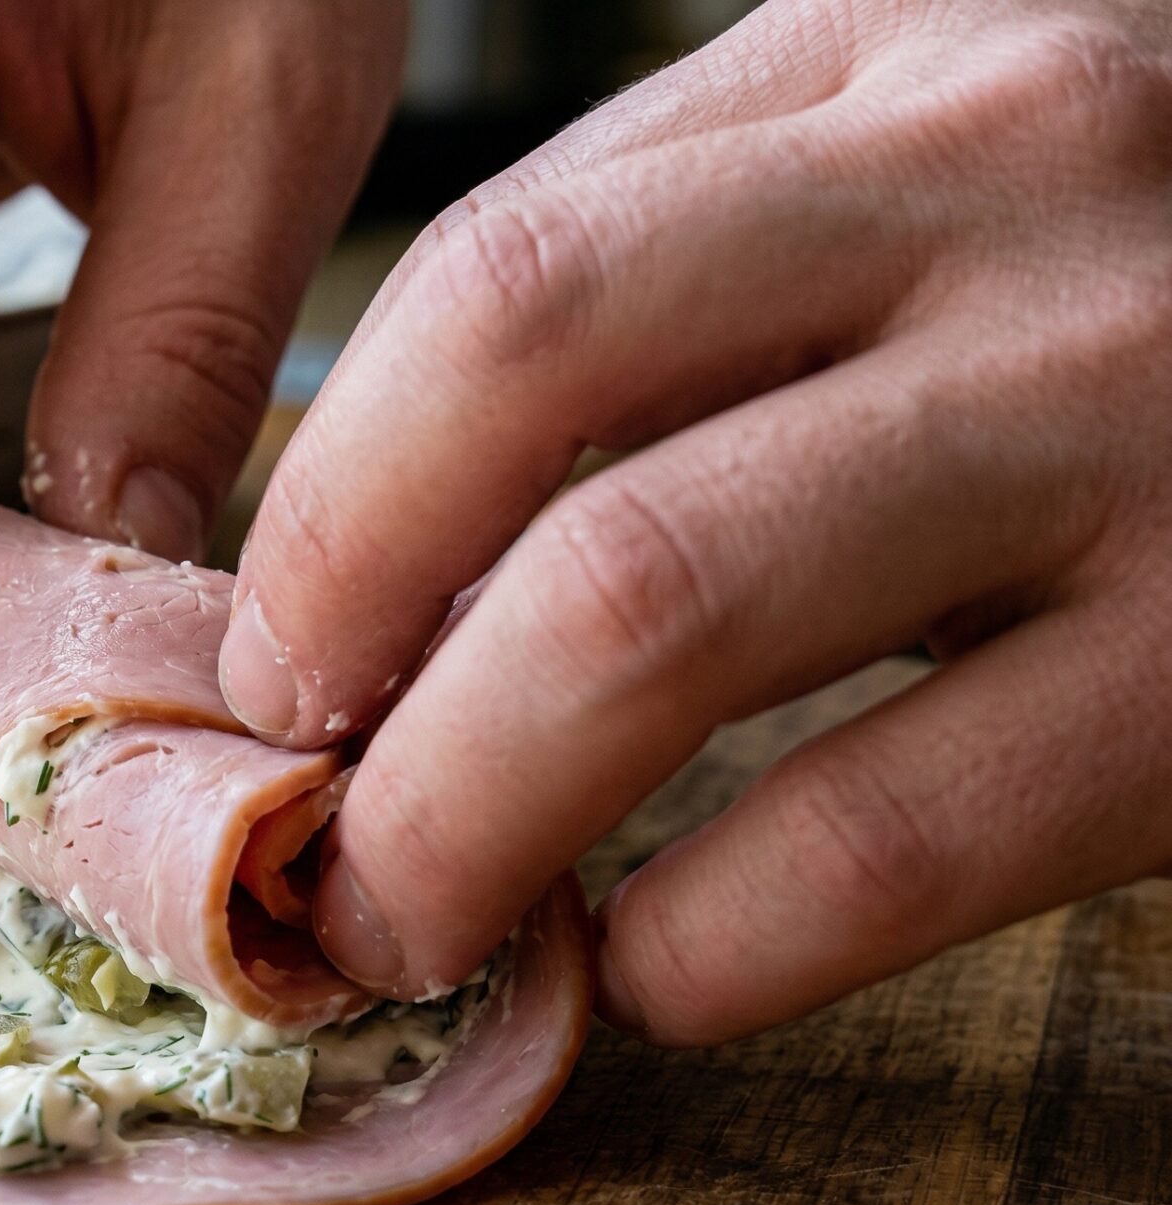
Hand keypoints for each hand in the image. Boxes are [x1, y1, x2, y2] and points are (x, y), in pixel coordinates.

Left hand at [223, 0, 1171, 1042]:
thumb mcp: (950, 165)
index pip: (496, 265)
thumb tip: (385, 542)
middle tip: (302, 786)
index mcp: (887, 63)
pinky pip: (889, 823)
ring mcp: (1136, 401)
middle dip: (343, 620)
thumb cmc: (1170, 272)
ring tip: (418, 910)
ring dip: (467, 804)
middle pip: (518, 368)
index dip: (331, 493)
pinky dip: (715, 932)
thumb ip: (695, 277)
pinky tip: (666, 961)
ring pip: (649, 600)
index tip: (277, 654)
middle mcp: (1007, 178)